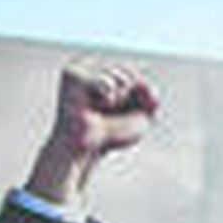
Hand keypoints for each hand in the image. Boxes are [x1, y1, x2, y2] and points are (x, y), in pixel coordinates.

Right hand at [26, 61, 158, 210]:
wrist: (87, 149)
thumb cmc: (110, 138)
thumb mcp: (140, 118)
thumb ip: (150, 97)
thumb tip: (150, 89)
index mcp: (108, 83)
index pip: (139, 80)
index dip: (143, 97)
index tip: (128, 115)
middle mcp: (94, 75)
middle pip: (131, 75)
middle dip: (131, 99)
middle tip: (111, 114)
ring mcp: (82, 73)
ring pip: (121, 76)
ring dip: (119, 99)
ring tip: (102, 111)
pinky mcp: (72, 75)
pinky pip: (104, 80)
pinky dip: (107, 95)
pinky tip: (98, 103)